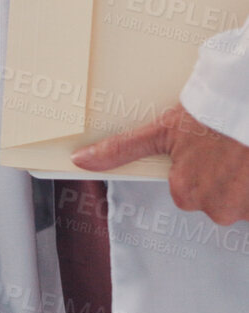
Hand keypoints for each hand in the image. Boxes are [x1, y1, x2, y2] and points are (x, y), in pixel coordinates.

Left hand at [73, 103, 248, 223]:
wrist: (246, 103)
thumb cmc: (210, 115)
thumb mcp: (161, 130)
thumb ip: (122, 150)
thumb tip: (80, 160)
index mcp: (186, 194)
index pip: (190, 189)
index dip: (200, 167)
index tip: (210, 151)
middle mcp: (216, 208)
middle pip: (220, 197)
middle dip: (227, 176)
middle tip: (228, 150)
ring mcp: (246, 209)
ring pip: (243, 199)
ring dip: (245, 180)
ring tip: (242, 153)